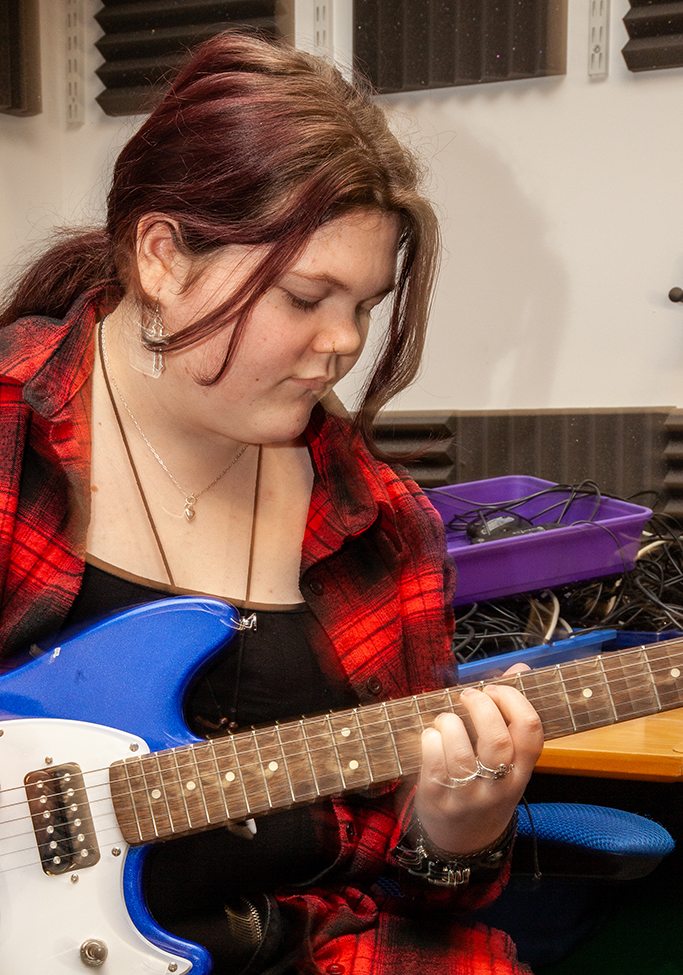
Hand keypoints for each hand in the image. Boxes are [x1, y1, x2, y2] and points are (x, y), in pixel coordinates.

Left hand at [414, 668, 543, 855]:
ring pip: (460, 753)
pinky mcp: (438, 799)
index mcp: (521, 773)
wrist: (465, 843)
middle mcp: (498, 787)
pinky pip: (432, 762)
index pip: (532, 733)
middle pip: (497, 740)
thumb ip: (511, 714)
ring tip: (446, 720)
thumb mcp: (508, 761)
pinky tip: (432, 737)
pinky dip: (430, 740)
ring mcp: (467, 795)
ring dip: (450, 723)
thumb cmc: (487, 788)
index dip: (515, 702)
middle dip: (481, 707)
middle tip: (468, 696)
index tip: (496, 689)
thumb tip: (519, 668)